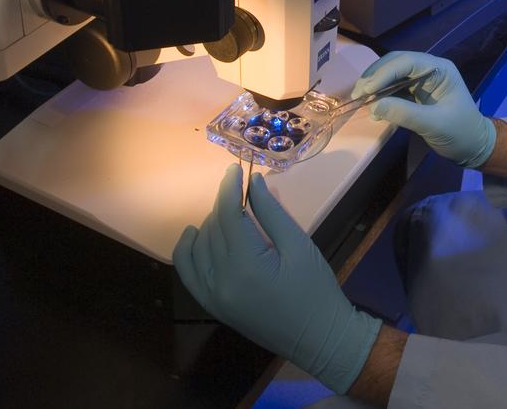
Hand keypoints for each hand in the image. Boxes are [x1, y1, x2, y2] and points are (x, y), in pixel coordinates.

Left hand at [173, 166, 380, 393]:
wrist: (319, 338)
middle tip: (242, 189)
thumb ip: (271, 213)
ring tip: (230, 213)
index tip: (236, 168)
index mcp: (246, 266)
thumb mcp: (299, 246)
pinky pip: (188, 274)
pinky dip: (187, 251)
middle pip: (212, 228)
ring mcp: (213, 297)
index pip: (227, 215)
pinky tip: (195, 235)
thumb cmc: (316, 290)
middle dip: (224, 203)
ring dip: (209, 224)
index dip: (229, 188)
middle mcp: (221, 282)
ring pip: (197, 248)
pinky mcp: (213, 306)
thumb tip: (252, 182)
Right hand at [353, 51, 495, 167]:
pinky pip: (393, 88)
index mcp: (440, 70)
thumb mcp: (434, 125)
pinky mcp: (415, 94)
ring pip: (392, 74)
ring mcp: (421, 81)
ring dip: (375, 84)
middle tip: (357, 94)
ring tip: (360, 99)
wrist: (473, 147)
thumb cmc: (460, 133)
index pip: (407, 62)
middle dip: (375, 76)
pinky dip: (381, 95)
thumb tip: (374, 106)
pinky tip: (372, 106)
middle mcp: (429, 70)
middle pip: (396, 64)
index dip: (384, 73)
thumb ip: (405, 114)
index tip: (366, 89)